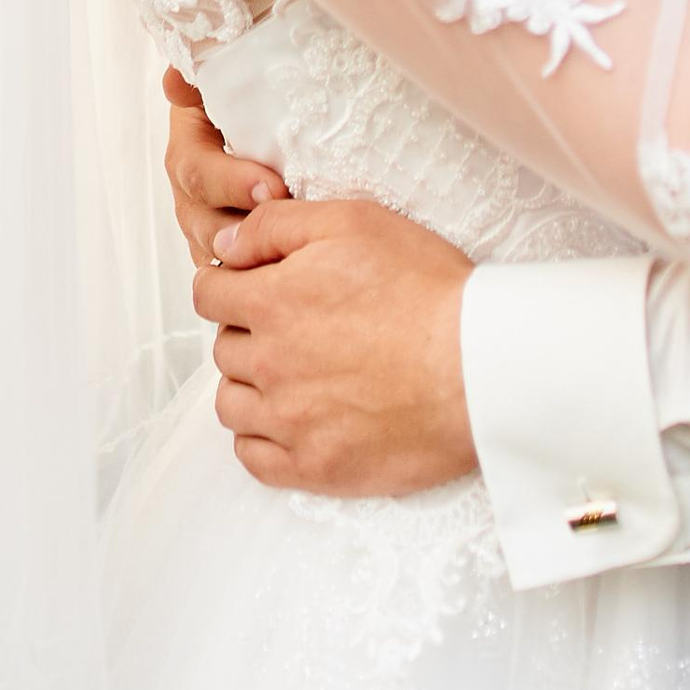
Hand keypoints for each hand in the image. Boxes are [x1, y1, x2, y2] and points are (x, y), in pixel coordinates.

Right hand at [163, 62, 285, 273]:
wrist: (281, 120)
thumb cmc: (253, 96)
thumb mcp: (226, 77)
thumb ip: (199, 75)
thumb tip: (174, 80)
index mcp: (189, 148)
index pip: (195, 172)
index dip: (229, 182)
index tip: (272, 186)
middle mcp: (193, 193)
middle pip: (204, 222)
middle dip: (246, 225)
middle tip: (290, 222)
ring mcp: (212, 225)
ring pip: (220, 253)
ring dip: (252, 256)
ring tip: (294, 253)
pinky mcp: (237, 249)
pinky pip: (242, 272)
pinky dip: (261, 275)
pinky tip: (294, 273)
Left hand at [193, 196, 474, 494]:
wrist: (481, 366)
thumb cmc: (427, 290)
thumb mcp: (352, 222)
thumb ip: (275, 226)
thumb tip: (224, 241)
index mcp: (271, 302)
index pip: (209, 293)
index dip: (231, 283)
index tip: (256, 286)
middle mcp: (268, 365)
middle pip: (224, 348)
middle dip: (248, 332)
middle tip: (294, 327)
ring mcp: (289, 422)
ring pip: (232, 405)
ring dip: (250, 386)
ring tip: (291, 375)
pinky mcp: (316, 467)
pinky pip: (254, 459)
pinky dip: (261, 439)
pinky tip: (290, 421)